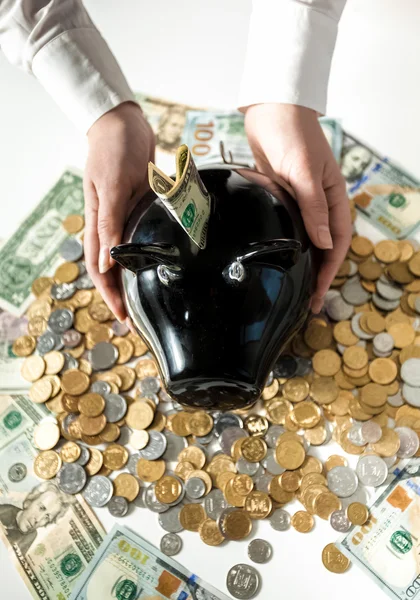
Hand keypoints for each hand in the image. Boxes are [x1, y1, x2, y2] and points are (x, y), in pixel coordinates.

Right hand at [84, 102, 154, 320]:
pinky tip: (165, 264)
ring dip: (140, 279)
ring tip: (154, 299)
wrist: (124, 123)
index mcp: (98, 224)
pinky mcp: (141, 209)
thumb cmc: (114, 151)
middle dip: (126, 296)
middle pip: (115, 271)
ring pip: (130, 258)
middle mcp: (111, 226)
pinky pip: (145, 239)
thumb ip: (109, 224)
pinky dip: (151, 255)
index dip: (110, 297)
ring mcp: (126, 218)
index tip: (124, 319)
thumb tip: (106, 265)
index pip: (101, 271)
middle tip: (142, 320)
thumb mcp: (112, 187)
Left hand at [244, 103, 351, 312]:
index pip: (337, 241)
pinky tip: (278, 259)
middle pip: (323, 246)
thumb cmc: (291, 135)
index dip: (329, 270)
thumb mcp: (304, 172)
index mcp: (334, 197)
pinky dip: (286, 246)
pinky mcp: (282, 198)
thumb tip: (323, 243)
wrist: (271, 110)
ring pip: (306, 240)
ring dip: (302, 263)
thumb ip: (313, 208)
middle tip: (306, 302)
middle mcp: (320, 203)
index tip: (317, 294)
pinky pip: (288, 228)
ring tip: (292, 287)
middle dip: (316, 274)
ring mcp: (301, 201)